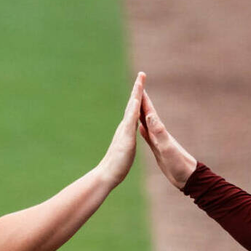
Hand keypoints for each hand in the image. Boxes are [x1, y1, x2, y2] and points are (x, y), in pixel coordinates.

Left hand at [93, 73, 146, 187]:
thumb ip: (130, 123)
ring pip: (131, 112)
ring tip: (140, 92)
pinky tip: (136, 117)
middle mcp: (125, 126)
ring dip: (136, 101)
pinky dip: (135, 116)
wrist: (108, 175)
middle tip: (142, 77)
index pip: (134, 102)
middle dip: (138, 90)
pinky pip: (132, 124)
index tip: (142, 75)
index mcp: (127, 125)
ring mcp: (124, 133)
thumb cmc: (119, 160)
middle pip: (132, 103)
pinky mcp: (125, 140)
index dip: (138, 89)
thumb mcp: (127, 140)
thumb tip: (133, 105)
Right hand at [139, 90, 197, 188]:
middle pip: (147, 113)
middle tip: (136, 88)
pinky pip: (147, 136)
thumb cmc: (179, 164)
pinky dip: (143, 129)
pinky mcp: (158, 149)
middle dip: (141, 101)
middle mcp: (159, 133)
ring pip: (146, 123)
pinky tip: (140, 127)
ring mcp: (158, 140)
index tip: (139, 83)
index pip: (149, 111)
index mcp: (160, 131)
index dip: (144, 98)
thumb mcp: (167, 147)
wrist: (187, 177)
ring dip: (140, 113)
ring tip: (135, 105)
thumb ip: (158, 131)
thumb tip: (150, 115)